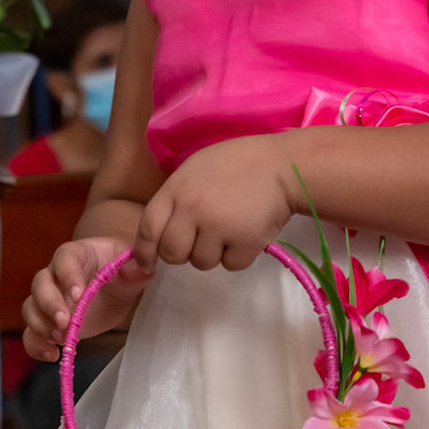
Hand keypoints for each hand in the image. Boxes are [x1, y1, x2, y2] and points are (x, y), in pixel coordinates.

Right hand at [22, 236, 150, 361]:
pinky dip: (36, 345)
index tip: (79, 294)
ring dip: (41, 324)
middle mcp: (55, 275)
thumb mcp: (133, 265)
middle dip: (49, 304)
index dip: (67, 275)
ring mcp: (49, 299)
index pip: (64, 258)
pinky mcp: (49, 322)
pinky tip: (53, 354)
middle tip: (66, 322)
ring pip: (31, 308)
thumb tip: (145, 269)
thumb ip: (137, 267)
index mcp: (77, 254)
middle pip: (40, 284)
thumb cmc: (120, 268)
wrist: (114, 285)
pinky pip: (31, 333)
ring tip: (62, 338)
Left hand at [134, 135, 294, 272]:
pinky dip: (239, 254)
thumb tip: (159, 233)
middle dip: (184, 253)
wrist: (284, 166)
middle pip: (172, 254)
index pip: (148, 229)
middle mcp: (193, 210)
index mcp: (177, 189)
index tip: (147, 264)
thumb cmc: (238, 163)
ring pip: (202, 263)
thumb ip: (176, 198)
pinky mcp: (245, 242)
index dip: (144, 252)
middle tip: (201, 239)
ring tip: (231, 228)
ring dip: (214, 253)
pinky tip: (247, 232)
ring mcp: (219, 227)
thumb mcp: (196, 169)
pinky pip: (231, 265)